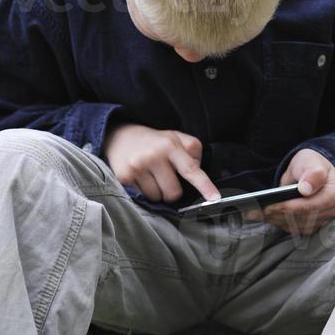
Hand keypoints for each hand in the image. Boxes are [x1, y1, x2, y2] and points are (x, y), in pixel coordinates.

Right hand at [102, 123, 219, 203]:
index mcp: (170, 145)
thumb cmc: (154, 141)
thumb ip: (192, 150)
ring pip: (157, 198)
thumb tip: (198, 170)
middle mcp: (154, 156)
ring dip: (157, 192)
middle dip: (172, 190)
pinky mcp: (124, 177)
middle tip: (165, 177)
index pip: (191, 169)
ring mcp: (137, 167)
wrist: (119, 136)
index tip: (214, 198)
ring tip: (150, 176)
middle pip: (173, 193)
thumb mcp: (175, 137)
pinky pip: (142, 197)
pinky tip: (140, 178)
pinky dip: (143, 191)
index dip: (204, 185)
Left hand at [243, 148, 334, 233]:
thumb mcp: (310, 161)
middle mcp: (333, 212)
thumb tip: (305, 189)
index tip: (267, 207)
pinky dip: (278, 222)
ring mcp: (324, 222)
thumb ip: (312, 173)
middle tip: (253, 211)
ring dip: (274, 220)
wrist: (313, 172)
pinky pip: (293, 228)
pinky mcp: (313, 226)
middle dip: (276, 215)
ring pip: (295, 226)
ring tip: (254, 213)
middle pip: (300, 219)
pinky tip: (263, 216)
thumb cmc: (311, 164)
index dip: (286, 208)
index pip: (308, 207)